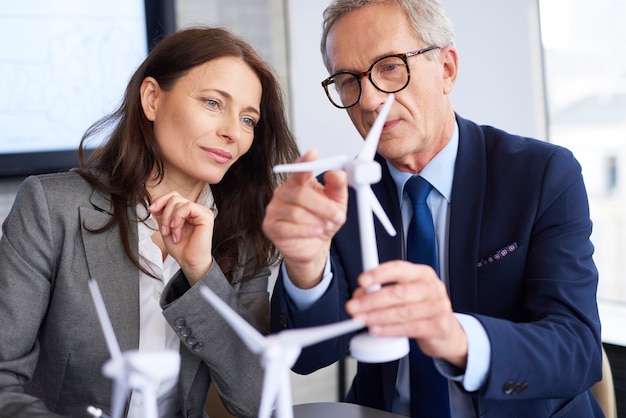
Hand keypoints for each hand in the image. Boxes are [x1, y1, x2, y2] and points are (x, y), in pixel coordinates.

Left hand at [148, 191, 214, 284]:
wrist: (189, 262)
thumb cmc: (180, 248)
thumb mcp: (166, 227)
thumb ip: (162, 213)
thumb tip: (154, 200)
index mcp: (187, 211)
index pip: (172, 196)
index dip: (160, 200)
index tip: (151, 210)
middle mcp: (195, 209)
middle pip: (174, 197)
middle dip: (164, 213)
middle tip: (164, 230)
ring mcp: (201, 211)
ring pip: (178, 202)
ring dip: (170, 219)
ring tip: (172, 234)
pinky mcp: (206, 216)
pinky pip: (188, 206)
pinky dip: (178, 219)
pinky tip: (177, 232)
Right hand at [262, 150, 347, 287]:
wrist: (313, 246)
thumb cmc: (321, 221)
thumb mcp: (337, 202)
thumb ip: (338, 185)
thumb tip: (337, 173)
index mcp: (299, 182)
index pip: (299, 168)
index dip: (305, 162)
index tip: (313, 155)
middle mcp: (283, 192)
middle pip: (300, 194)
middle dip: (323, 206)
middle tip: (337, 215)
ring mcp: (274, 209)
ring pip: (295, 212)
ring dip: (316, 221)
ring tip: (326, 226)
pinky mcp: (270, 226)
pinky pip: (287, 228)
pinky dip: (306, 230)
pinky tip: (316, 231)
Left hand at [346, 260, 467, 367]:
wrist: (446, 332)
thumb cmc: (422, 309)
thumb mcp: (407, 294)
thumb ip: (385, 291)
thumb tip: (360, 295)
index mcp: (422, 273)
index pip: (399, 268)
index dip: (379, 274)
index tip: (362, 281)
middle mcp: (432, 287)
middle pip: (398, 292)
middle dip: (372, 300)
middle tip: (354, 306)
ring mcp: (438, 307)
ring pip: (402, 312)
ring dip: (377, 316)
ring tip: (361, 320)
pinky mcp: (439, 326)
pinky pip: (410, 328)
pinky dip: (390, 330)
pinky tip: (376, 330)